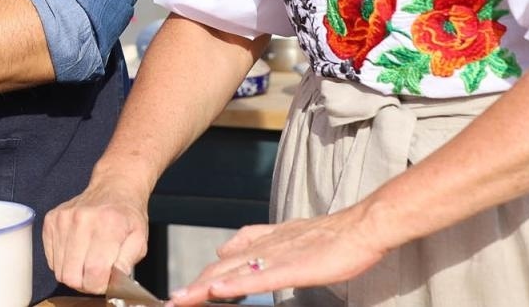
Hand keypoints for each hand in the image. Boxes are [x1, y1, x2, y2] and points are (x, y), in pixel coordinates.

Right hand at [43, 178, 150, 292]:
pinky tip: (77, 250)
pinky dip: (63, 261)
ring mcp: (63, 219)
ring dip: (73, 272)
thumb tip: (113, 282)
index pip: (94, 273)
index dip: (100, 285)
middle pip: (72, 275)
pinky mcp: (51, 220)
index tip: (105, 280)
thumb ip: (127, 263)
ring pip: (58, 270)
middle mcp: (82, 220)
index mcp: (108, 225)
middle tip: (95, 274)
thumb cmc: (127, 215)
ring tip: (87, 260)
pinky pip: (51, 258)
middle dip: (84, 282)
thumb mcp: (139, 240)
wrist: (114, 186)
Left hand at [167, 209, 391, 305]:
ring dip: (201, 290)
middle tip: (169, 302)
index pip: (221, 265)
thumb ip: (254, 240)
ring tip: (179, 301)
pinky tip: (216, 292)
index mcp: (261, 242)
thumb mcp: (285, 235)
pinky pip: (257, 278)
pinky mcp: (291, 268)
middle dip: (192, 288)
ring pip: (231, 275)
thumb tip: (223, 251)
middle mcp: (262, 248)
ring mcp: (275, 257)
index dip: (199, 280)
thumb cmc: (330, 237)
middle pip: (218, 271)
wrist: (359, 228)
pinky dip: (234, 286)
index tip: (179, 295)